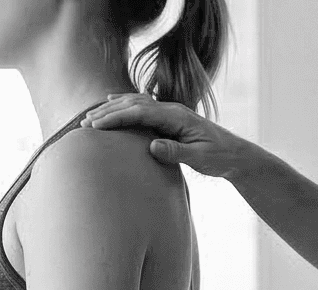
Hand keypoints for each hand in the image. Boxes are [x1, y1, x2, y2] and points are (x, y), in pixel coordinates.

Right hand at [81, 93, 258, 180]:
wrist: (233, 153)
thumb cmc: (218, 157)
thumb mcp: (200, 158)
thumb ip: (177, 152)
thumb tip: (152, 146)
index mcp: (177, 117)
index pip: (140, 112)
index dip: (116, 117)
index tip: (96, 124)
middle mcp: (171, 109)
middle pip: (133, 104)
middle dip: (107, 112)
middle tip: (84, 122)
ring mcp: (169, 111)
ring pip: (135, 103)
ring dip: (112, 108)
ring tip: (90, 116)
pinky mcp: (167, 117)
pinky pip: (141, 106)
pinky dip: (124, 103)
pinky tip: (111, 102)